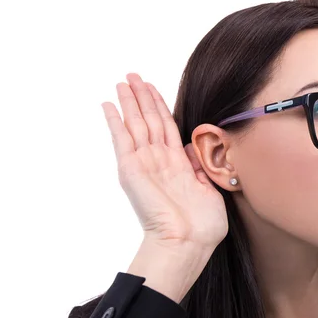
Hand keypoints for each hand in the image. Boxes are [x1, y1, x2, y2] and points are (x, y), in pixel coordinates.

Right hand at [101, 73, 227, 252]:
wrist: (188, 242)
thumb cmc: (203, 224)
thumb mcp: (210, 188)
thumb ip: (200, 165)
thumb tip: (195, 147)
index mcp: (177, 164)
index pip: (167, 127)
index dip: (160, 106)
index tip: (153, 88)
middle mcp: (159, 160)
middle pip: (149, 120)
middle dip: (142, 96)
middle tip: (133, 75)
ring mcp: (144, 163)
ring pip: (136, 123)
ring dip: (130, 101)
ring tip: (123, 81)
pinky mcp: (131, 169)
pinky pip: (121, 139)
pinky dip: (114, 121)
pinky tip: (108, 105)